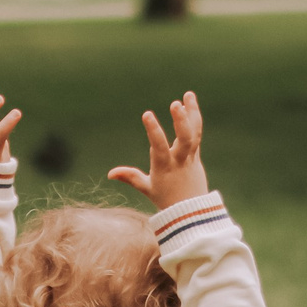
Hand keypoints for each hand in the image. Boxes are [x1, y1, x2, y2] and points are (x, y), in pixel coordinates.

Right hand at [109, 92, 209, 210]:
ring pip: (193, 133)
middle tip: (175, 103)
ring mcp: (191, 157)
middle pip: (184, 139)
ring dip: (191, 113)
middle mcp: (180, 160)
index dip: (154, 130)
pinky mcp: (197, 154)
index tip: (147, 114)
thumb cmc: (166, 200)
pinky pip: (196, 133)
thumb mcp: (147, 188)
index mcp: (164, 167)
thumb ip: (130, 177)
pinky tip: (190, 102)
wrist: (192, 212)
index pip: (159, 146)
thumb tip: (110, 173)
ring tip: (188, 94)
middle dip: (180, 121)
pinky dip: (194, 117)